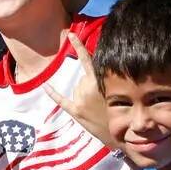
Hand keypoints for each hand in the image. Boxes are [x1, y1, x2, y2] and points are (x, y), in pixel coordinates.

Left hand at [48, 33, 113, 148]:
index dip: (79, 46)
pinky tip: (45, 86)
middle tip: (103, 99)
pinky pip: (61, 100)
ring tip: (97, 107)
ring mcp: (80, 100)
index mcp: (99, 80)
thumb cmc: (126, 110)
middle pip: (82, 78)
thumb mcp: (120, 88)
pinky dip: (53, 93)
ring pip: (77, 88)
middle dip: (90, 84)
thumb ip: (108, 76)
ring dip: (84, 94)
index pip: (87, 59)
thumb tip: (99, 66)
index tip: (71, 35)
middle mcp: (87, 88)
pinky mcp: (76, 112)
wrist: (124, 134)